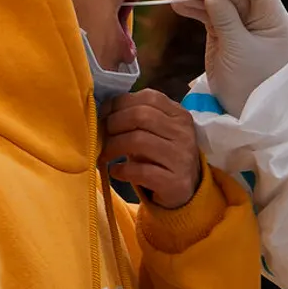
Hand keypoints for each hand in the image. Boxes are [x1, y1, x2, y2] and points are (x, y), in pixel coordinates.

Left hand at [100, 89, 202, 208]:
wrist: (186, 191)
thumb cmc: (162, 156)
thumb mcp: (157, 132)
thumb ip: (138, 117)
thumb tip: (103, 109)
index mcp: (179, 115)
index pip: (148, 97)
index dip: (120, 103)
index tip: (104, 114)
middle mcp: (183, 133)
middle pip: (140, 116)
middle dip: (113, 124)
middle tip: (102, 135)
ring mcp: (181, 157)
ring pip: (138, 140)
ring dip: (113, 147)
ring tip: (104, 155)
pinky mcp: (174, 182)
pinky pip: (140, 171)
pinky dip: (121, 170)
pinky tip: (115, 171)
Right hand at [170, 0, 287, 116]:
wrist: (241, 110)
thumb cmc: (250, 83)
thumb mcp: (239, 50)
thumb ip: (226, 20)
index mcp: (274, 19)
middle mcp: (258, 16)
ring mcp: (239, 23)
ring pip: (218, 0)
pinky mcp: (222, 31)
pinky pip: (207, 14)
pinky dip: (193, 9)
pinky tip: (177, 4)